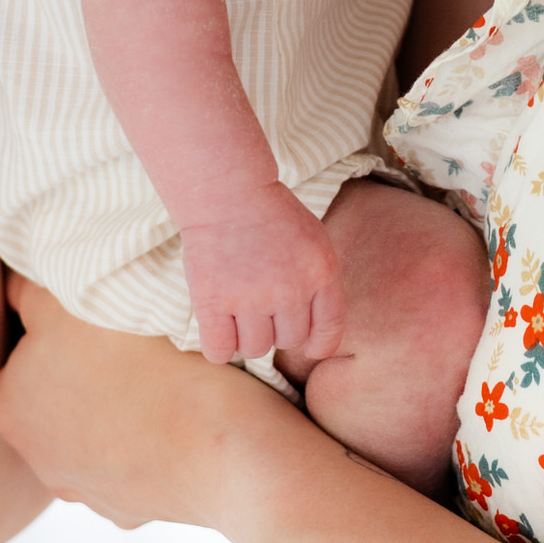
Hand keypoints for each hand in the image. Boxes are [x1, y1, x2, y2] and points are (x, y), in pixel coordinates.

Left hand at [0, 274, 260, 530]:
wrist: (220, 447)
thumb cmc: (142, 364)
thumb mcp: (67, 304)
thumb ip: (28, 293)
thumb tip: (12, 290)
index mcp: (9, 405)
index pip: (28, 344)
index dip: (62, 317)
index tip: (99, 308)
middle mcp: (37, 460)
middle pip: (62, 387)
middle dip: (88, 362)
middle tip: (131, 335)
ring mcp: (87, 491)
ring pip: (101, 422)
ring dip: (121, 400)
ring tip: (161, 374)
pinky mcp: (131, 509)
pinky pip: (137, 455)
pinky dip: (151, 436)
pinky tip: (177, 413)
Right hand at [179, 182, 345, 367]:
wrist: (227, 190)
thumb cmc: (270, 215)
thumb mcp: (312, 240)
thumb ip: (319, 283)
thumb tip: (316, 335)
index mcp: (320, 272)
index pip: (330, 331)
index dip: (318, 344)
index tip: (308, 345)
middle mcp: (291, 289)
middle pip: (288, 341)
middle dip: (276, 328)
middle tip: (260, 302)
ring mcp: (251, 297)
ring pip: (255, 350)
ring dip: (246, 336)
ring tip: (238, 308)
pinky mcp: (213, 301)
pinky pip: (220, 352)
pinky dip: (218, 346)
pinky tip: (218, 324)